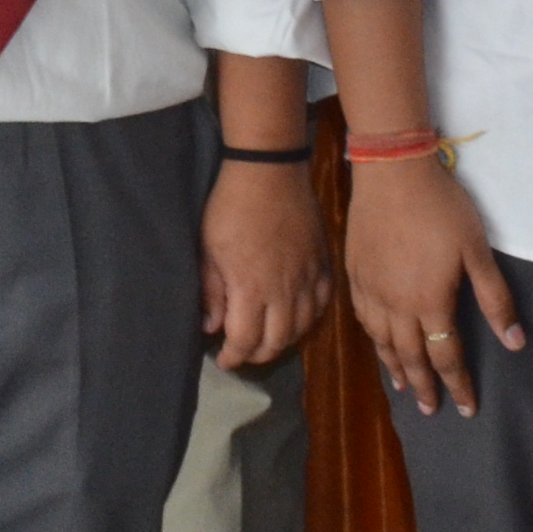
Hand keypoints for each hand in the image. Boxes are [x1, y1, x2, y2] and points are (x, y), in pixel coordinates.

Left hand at [201, 159, 332, 369]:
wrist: (269, 171)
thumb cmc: (230, 207)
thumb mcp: (209, 248)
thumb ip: (211, 291)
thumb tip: (211, 327)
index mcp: (251, 289)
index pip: (245, 341)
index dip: (233, 357)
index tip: (223, 360)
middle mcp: (285, 291)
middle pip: (276, 342)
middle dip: (256, 354)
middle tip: (242, 352)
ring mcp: (308, 278)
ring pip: (302, 327)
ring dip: (283, 340)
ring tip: (266, 339)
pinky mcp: (323, 264)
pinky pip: (323, 304)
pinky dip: (310, 318)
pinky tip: (297, 317)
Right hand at [345, 150, 521, 416]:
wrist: (392, 172)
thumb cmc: (442, 209)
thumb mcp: (478, 252)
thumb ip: (495, 299)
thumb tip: (515, 343)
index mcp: (430, 302)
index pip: (445, 356)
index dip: (458, 384)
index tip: (467, 408)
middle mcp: (396, 305)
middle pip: (410, 357)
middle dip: (424, 386)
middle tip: (431, 411)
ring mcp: (371, 290)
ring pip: (382, 342)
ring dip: (395, 369)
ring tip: (404, 388)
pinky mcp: (355, 274)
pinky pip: (363, 319)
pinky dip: (373, 340)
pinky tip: (378, 344)